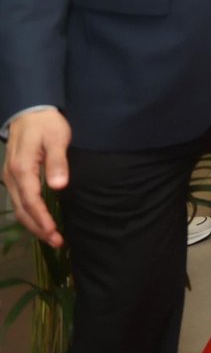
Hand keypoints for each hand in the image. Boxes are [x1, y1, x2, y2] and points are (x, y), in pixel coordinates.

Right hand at [3, 109, 72, 246]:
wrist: (30, 111)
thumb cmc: (47, 124)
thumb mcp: (57, 138)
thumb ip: (58, 162)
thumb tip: (58, 186)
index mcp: (22, 169)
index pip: (31, 201)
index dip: (42, 219)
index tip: (54, 233)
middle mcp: (11, 176)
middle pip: (22, 209)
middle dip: (38, 228)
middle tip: (57, 242)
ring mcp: (9, 177)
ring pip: (18, 207)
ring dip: (33, 224)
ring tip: (51, 237)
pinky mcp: (13, 176)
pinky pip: (19, 200)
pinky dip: (29, 214)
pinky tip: (40, 221)